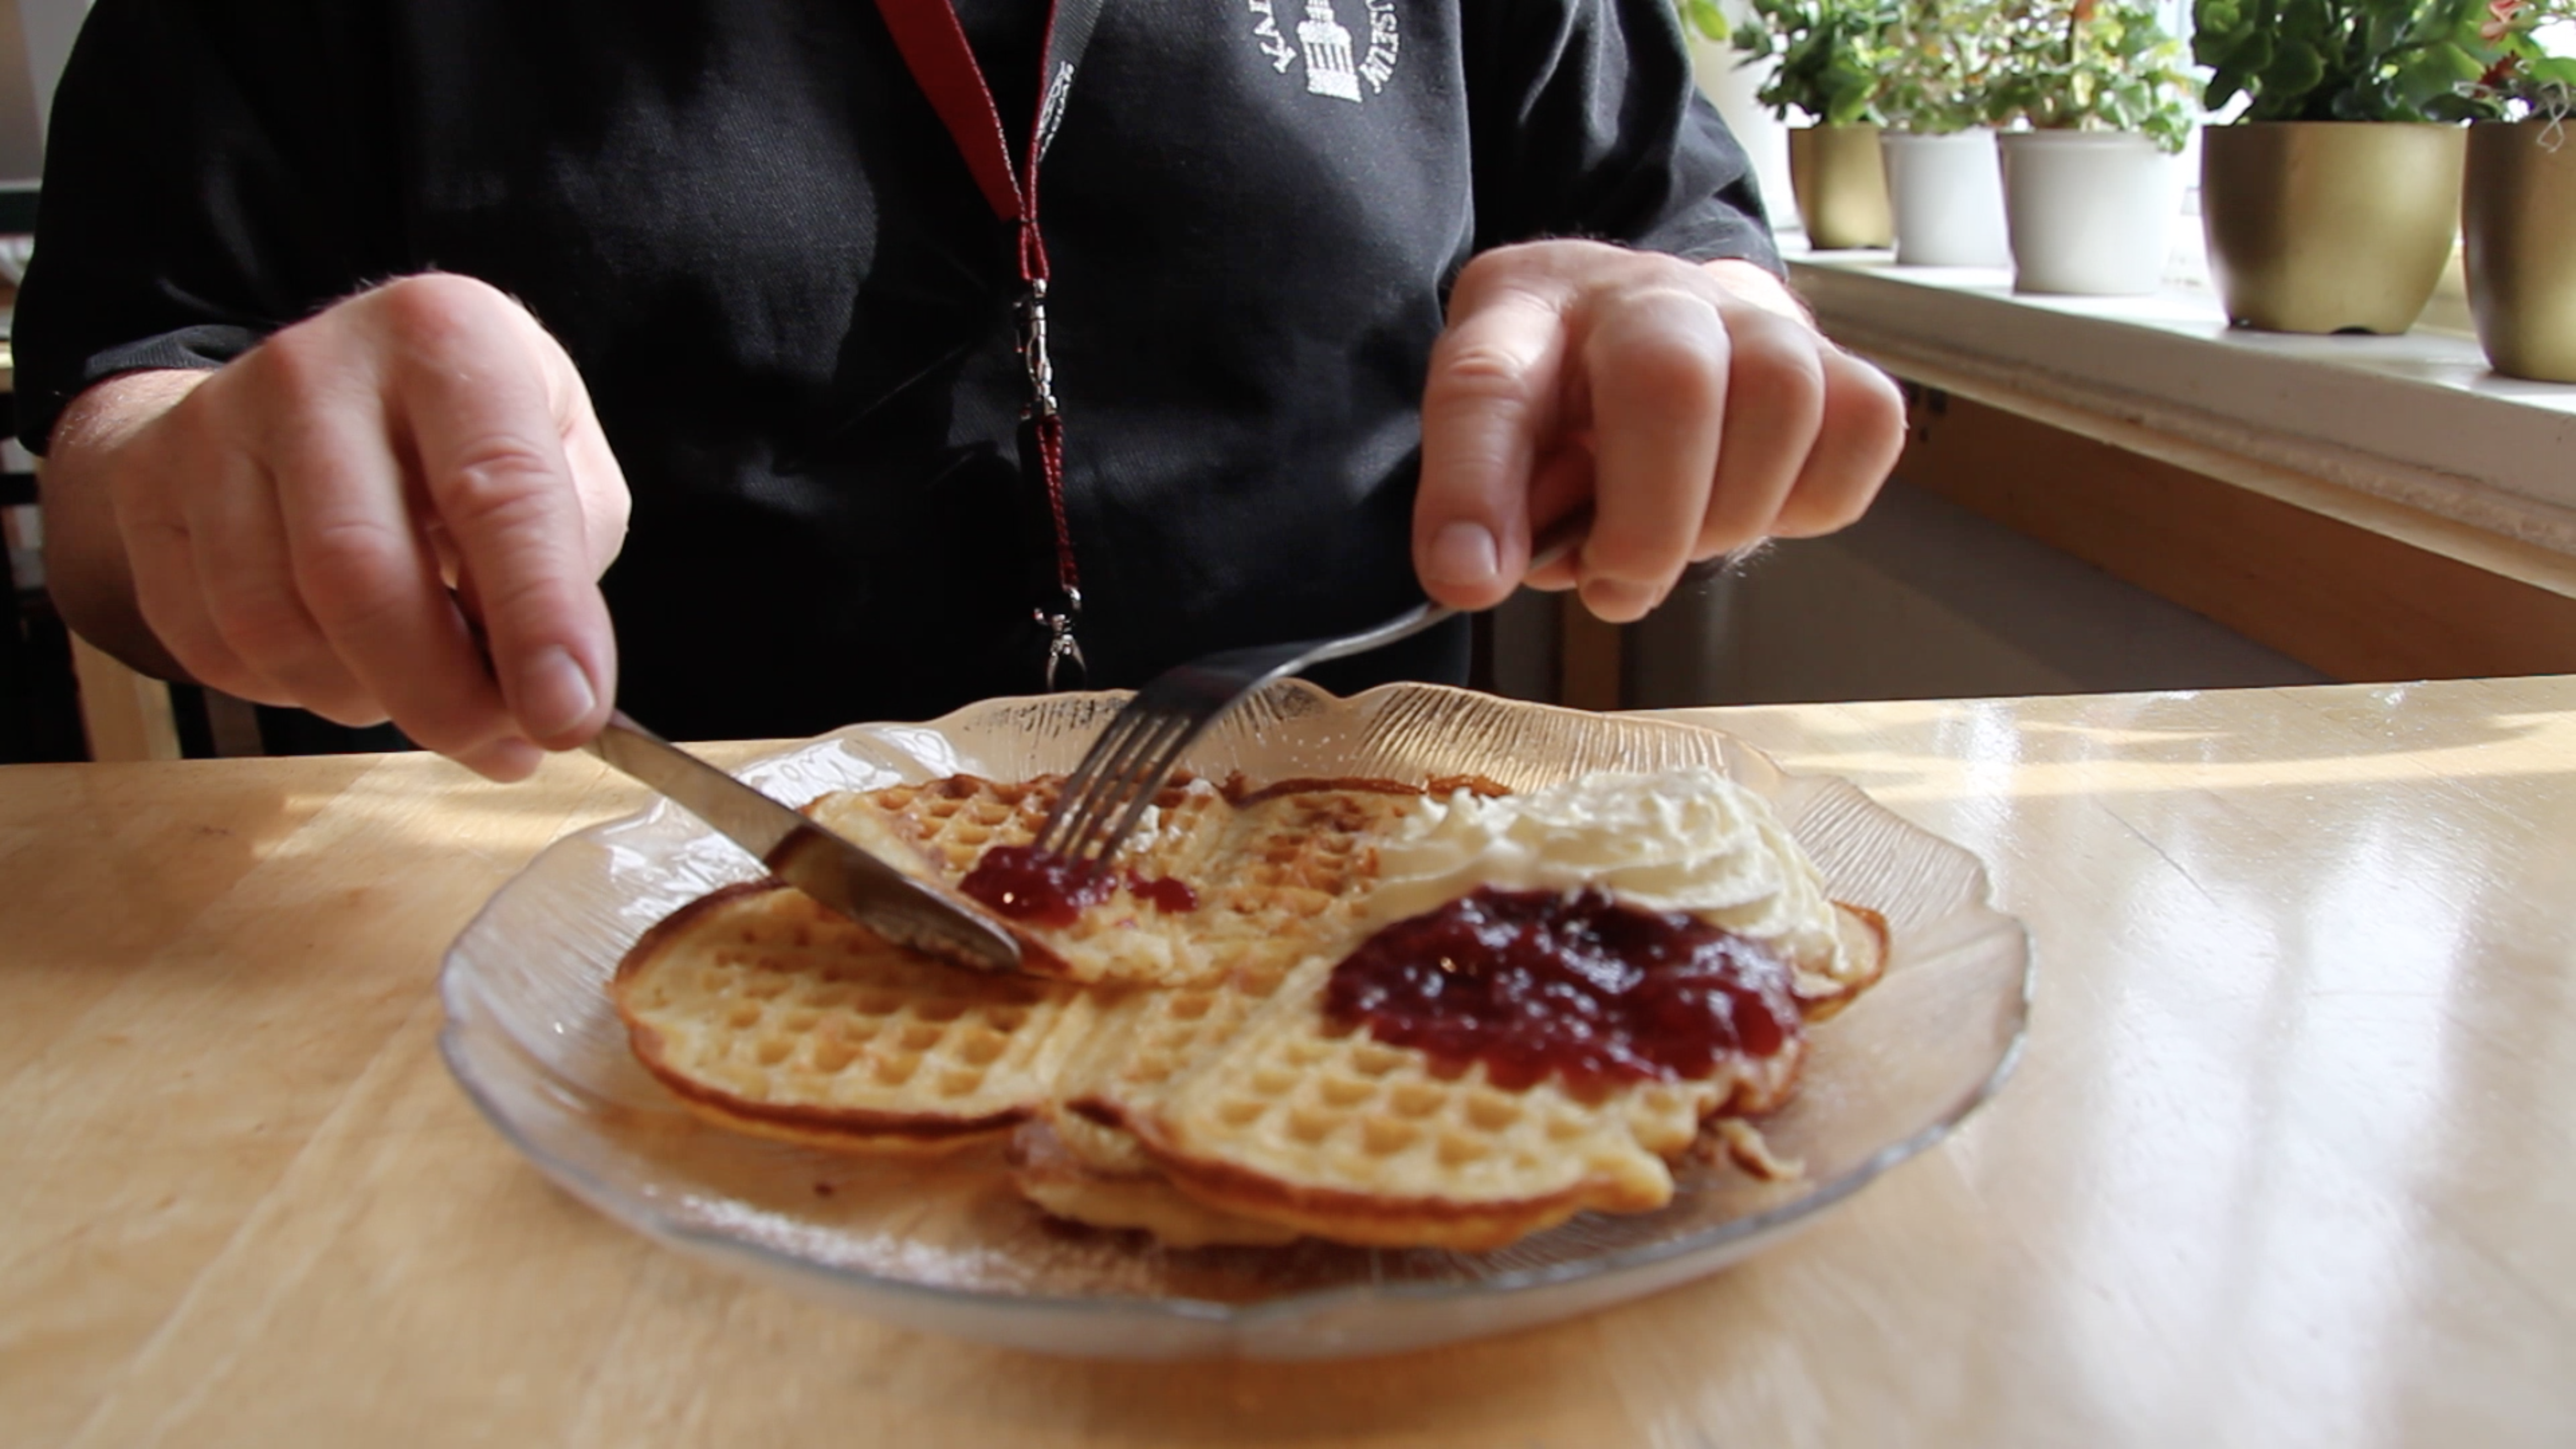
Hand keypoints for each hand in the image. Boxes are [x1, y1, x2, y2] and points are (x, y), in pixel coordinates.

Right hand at [57, 273, 628, 779]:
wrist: (319, 389)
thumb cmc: (469, 439)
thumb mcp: (562, 459)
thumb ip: (569, 562)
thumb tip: (548, 693)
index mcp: (445, 335)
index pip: (498, 491)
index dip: (538, 619)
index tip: (567, 718)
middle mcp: (315, 366)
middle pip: (360, 573)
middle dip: (443, 696)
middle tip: (504, 746)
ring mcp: (214, 424)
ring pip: (275, 626)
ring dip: (368, 700)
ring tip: (430, 694)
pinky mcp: (149, 487)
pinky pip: (212, 642)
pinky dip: (294, 689)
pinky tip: (347, 663)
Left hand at [1412, 240, 1904, 621]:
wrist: (1658, 327)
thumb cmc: (1567, 399)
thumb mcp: (1489, 443)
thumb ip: (1478, 504)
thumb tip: (1477, 575)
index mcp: (1526, 310)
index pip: (1488, 382)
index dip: (1475, 483)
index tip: (1467, 577)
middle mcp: (1644, 292)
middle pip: (1667, 379)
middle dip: (1647, 522)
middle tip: (1614, 580)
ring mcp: (1754, 314)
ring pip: (1783, 400)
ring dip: (1730, 515)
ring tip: (1684, 540)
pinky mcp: (1837, 358)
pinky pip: (1863, 428)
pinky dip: (1813, 500)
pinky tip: (1755, 505)